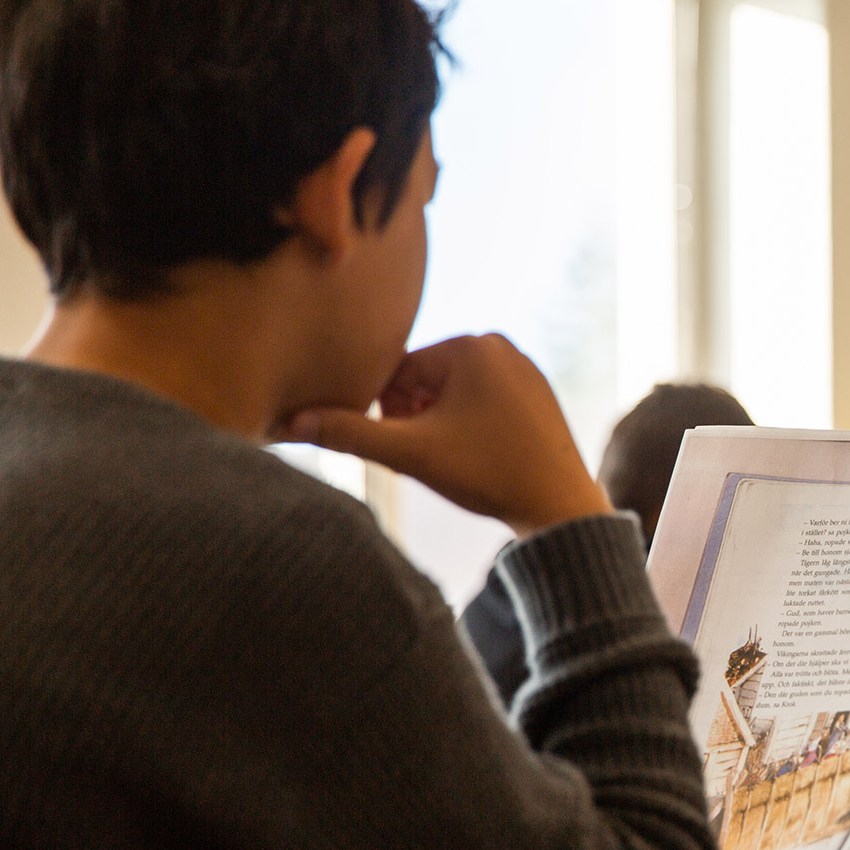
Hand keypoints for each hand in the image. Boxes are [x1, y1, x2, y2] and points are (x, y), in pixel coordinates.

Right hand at [280, 335, 612, 536]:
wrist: (560, 505)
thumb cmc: (488, 474)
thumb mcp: (410, 454)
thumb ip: (348, 434)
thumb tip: (290, 422)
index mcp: (469, 344)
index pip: (395, 374)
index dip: (389, 416)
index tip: (408, 448)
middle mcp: (499, 343)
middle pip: (423, 382)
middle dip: (415, 421)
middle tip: (435, 457)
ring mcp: (522, 366)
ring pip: (451, 395)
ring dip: (438, 427)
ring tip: (460, 459)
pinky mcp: (536, 391)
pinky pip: (481, 402)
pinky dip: (469, 428)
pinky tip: (482, 456)